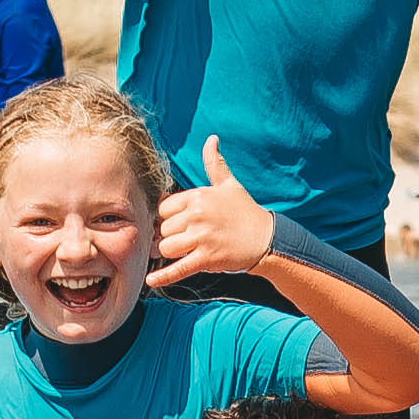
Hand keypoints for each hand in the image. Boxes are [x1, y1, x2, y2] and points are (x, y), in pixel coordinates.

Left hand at [156, 137, 279, 287]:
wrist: (267, 238)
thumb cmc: (245, 211)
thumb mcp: (229, 185)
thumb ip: (215, 164)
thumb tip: (212, 139)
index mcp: (198, 196)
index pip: (164, 208)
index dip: (168, 218)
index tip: (178, 223)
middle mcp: (197, 215)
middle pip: (163, 229)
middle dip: (169, 236)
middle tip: (182, 239)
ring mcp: (202, 238)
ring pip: (166, 247)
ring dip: (170, 252)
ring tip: (181, 252)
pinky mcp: (207, 259)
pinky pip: (178, 268)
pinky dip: (163, 276)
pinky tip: (152, 279)